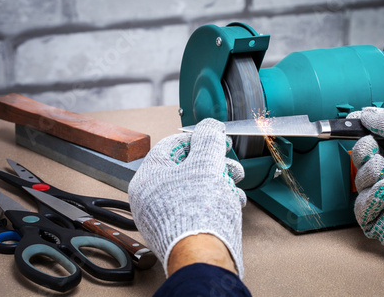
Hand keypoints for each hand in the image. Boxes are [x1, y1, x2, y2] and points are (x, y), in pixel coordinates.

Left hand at [128, 118, 245, 277]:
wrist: (204, 257)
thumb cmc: (197, 214)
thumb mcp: (206, 165)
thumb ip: (208, 140)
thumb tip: (209, 126)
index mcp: (148, 178)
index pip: (171, 146)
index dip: (197, 138)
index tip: (215, 137)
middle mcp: (152, 197)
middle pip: (186, 167)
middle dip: (214, 163)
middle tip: (230, 163)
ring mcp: (165, 215)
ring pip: (195, 187)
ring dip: (219, 181)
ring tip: (235, 184)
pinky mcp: (180, 230)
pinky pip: (197, 206)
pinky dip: (215, 200)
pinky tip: (232, 201)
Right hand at [350, 105, 383, 272]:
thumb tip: (369, 114)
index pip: (379, 138)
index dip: (366, 129)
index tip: (355, 119)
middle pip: (363, 158)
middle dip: (363, 149)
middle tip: (371, 147)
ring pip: (359, 180)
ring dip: (368, 171)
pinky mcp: (379, 221)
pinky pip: (360, 207)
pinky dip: (369, 198)